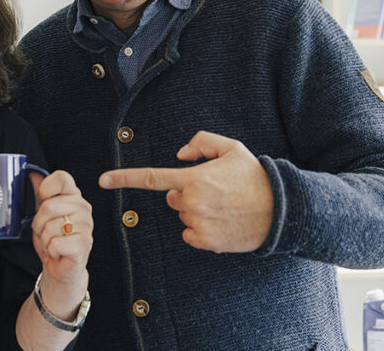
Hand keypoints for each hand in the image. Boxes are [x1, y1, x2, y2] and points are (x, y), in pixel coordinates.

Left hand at [29, 171, 91, 318]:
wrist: (60, 267)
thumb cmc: (52, 238)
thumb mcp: (42, 213)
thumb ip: (40, 192)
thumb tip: (32, 172)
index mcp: (74, 196)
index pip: (62, 178)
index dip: (46, 189)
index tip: (43, 201)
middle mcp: (83, 208)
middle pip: (49, 206)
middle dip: (39, 223)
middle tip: (45, 231)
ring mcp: (86, 226)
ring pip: (50, 226)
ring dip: (44, 238)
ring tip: (52, 242)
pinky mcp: (84, 244)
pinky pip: (55, 243)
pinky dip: (50, 250)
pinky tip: (58, 251)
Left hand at [98, 131, 273, 252]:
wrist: (280, 209)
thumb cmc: (254, 176)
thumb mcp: (231, 147)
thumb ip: (201, 142)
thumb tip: (179, 154)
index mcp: (194, 177)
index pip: (152, 177)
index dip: (124, 178)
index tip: (102, 180)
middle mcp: (192, 201)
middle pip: (172, 198)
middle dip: (186, 193)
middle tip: (214, 191)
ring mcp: (198, 223)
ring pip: (183, 215)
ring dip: (196, 211)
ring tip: (223, 206)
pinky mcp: (206, 242)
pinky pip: (190, 234)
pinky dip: (201, 229)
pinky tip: (222, 222)